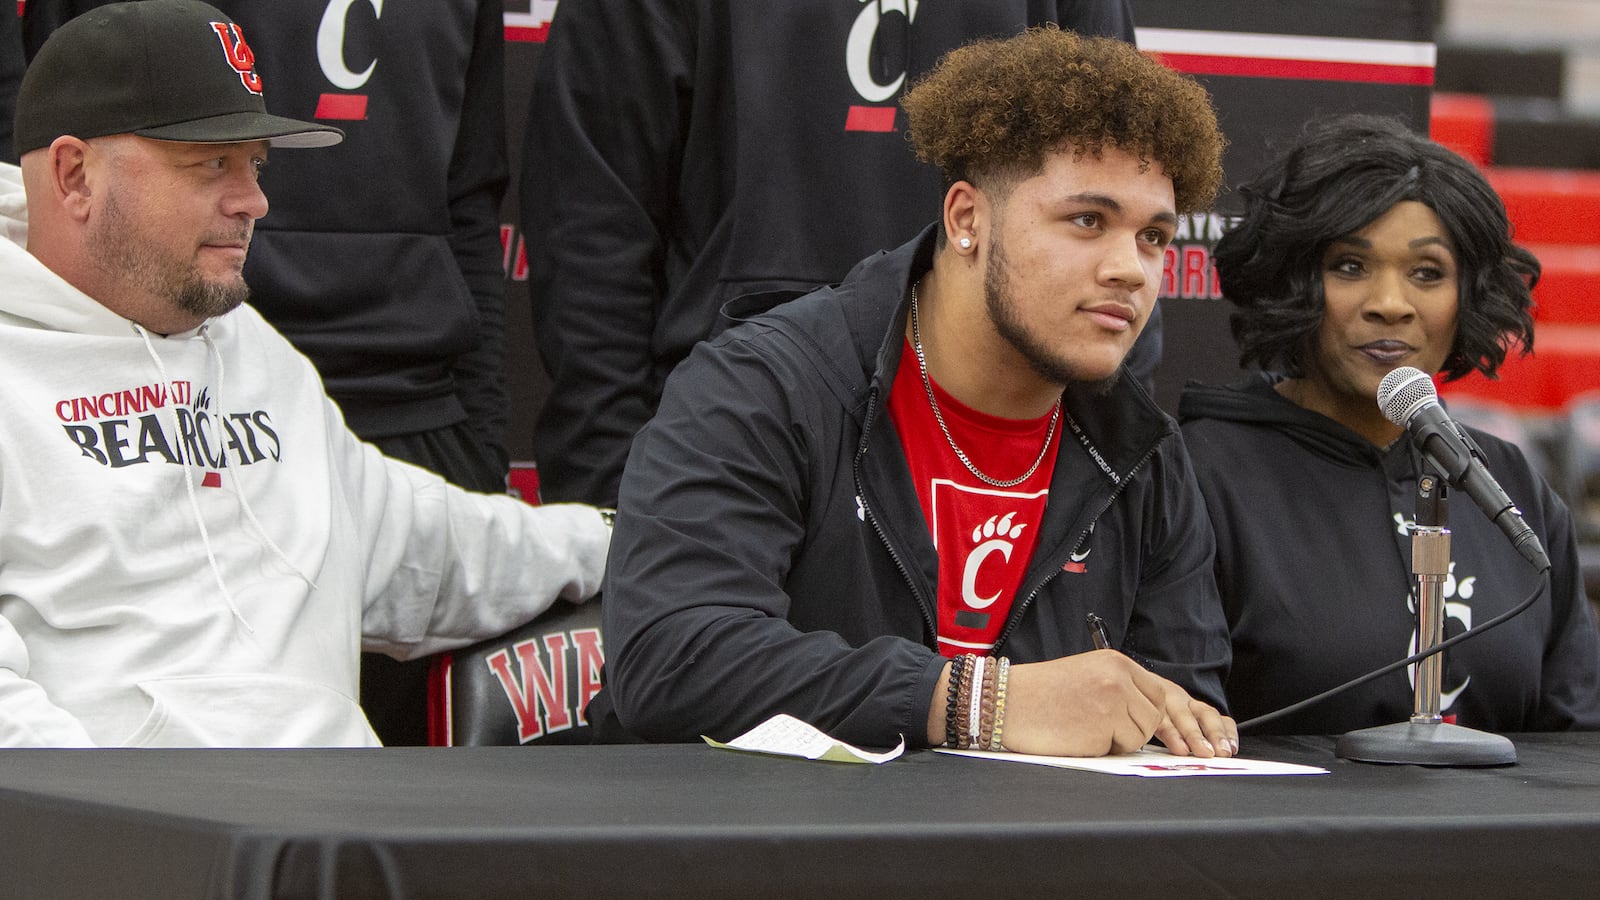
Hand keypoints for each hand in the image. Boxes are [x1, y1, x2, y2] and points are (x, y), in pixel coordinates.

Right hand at [993, 651, 1236, 757]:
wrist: (1005, 702)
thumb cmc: (1042, 696)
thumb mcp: (1089, 678)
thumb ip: (1123, 691)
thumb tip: (1158, 719)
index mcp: (1116, 663)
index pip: (1164, 692)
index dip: (1185, 719)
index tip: (1205, 741)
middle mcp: (1119, 677)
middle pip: (1160, 714)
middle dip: (1171, 735)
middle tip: (1190, 751)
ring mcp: (1112, 701)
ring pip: (1142, 733)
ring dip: (1121, 739)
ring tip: (1086, 727)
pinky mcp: (1101, 725)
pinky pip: (1121, 747)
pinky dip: (1105, 748)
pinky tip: (1079, 734)